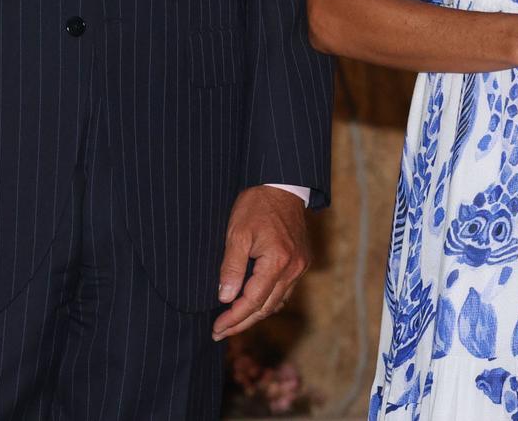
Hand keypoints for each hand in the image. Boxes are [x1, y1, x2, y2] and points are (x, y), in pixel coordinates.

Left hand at [213, 186, 311, 340]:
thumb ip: (231, 267)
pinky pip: (284, 290)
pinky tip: (253, 302)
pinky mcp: (301, 261)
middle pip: (266, 308)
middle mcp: (294, 268)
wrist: (282, 185)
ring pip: (276, 302)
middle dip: (242, 322)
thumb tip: (225, 297)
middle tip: (220, 332)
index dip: (233, 319)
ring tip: (233, 322)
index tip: (216, 328)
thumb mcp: (237, 233)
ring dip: (255, 314)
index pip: (253, 302)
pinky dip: (267, 300)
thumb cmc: (257, 205)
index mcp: (278, 262)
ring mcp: (300, 266)